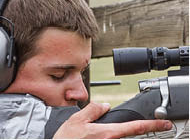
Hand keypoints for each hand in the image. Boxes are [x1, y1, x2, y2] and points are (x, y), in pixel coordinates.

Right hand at [53, 102, 171, 138]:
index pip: (135, 128)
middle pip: (126, 134)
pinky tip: (91, 136)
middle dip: (124, 128)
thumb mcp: (77, 120)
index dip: (152, 125)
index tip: (164, 125)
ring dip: (111, 133)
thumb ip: (93, 109)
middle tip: (107, 127)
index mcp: (107, 133)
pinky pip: (110, 139)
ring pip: (117, 137)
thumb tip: (104, 106)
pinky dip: (108, 135)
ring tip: (89, 133)